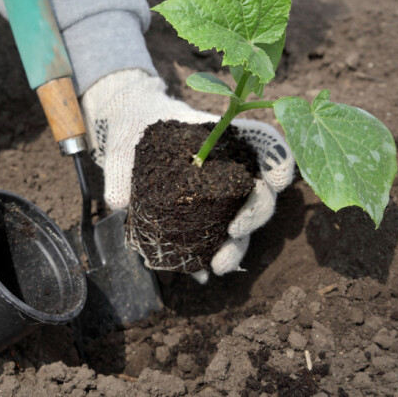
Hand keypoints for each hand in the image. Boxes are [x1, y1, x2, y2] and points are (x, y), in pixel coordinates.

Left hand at [80, 69, 293, 279]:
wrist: (126, 132)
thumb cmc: (135, 126)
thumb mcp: (126, 135)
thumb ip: (122, 165)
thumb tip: (118, 200)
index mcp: (225, 136)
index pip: (265, 143)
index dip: (279, 160)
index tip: (276, 179)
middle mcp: (232, 166)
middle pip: (262, 191)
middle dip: (256, 214)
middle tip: (235, 229)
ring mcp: (222, 194)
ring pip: (245, 222)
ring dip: (239, 246)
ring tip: (219, 264)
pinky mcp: (205, 216)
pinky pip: (218, 237)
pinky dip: (217, 254)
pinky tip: (205, 272)